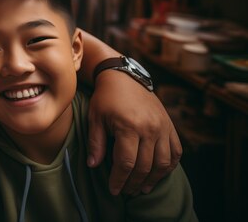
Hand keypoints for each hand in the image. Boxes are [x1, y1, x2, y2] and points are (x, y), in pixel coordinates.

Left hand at [87, 70, 181, 195]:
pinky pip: (176, 152)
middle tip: (126, 192)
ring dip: (153, 179)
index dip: (120, 179)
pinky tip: (158, 174)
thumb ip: (96, 143)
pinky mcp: (169, 125)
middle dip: (134, 183)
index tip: (113, 190)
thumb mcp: (95, 117)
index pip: (126, 162)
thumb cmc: (105, 98)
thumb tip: (93, 165)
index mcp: (129, 126)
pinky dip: (169, 166)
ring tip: (142, 188)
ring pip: (163, 163)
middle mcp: (149, 128)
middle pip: (145, 166)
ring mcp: (162, 127)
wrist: (124, 77)